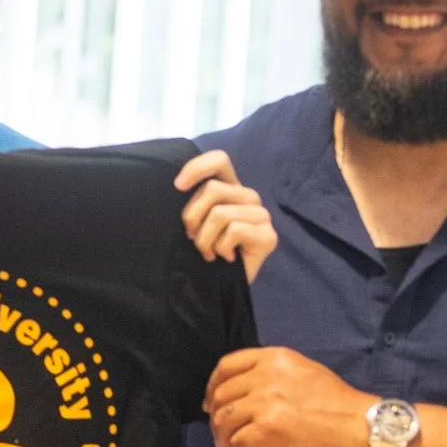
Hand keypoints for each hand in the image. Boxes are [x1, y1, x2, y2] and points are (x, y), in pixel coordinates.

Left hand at [176, 150, 276, 282]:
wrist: (223, 286)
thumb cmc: (207, 252)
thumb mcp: (194, 222)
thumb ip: (193, 202)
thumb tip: (178, 186)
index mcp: (231, 188)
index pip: (219, 160)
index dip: (197, 167)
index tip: (178, 186)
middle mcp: (248, 197)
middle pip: (213, 189)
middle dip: (192, 217)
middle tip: (193, 238)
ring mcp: (261, 215)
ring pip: (220, 214)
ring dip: (205, 240)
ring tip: (208, 253)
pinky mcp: (268, 236)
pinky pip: (234, 231)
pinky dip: (221, 249)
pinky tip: (227, 258)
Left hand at [204, 346, 376, 446]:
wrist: (359, 428)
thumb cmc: (337, 405)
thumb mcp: (304, 373)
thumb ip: (274, 375)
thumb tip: (245, 393)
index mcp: (273, 359)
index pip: (226, 366)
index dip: (213, 387)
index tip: (211, 404)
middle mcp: (264, 376)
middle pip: (222, 396)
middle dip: (217, 420)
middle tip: (223, 438)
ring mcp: (264, 402)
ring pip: (224, 422)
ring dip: (224, 442)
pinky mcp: (266, 429)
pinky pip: (237, 444)